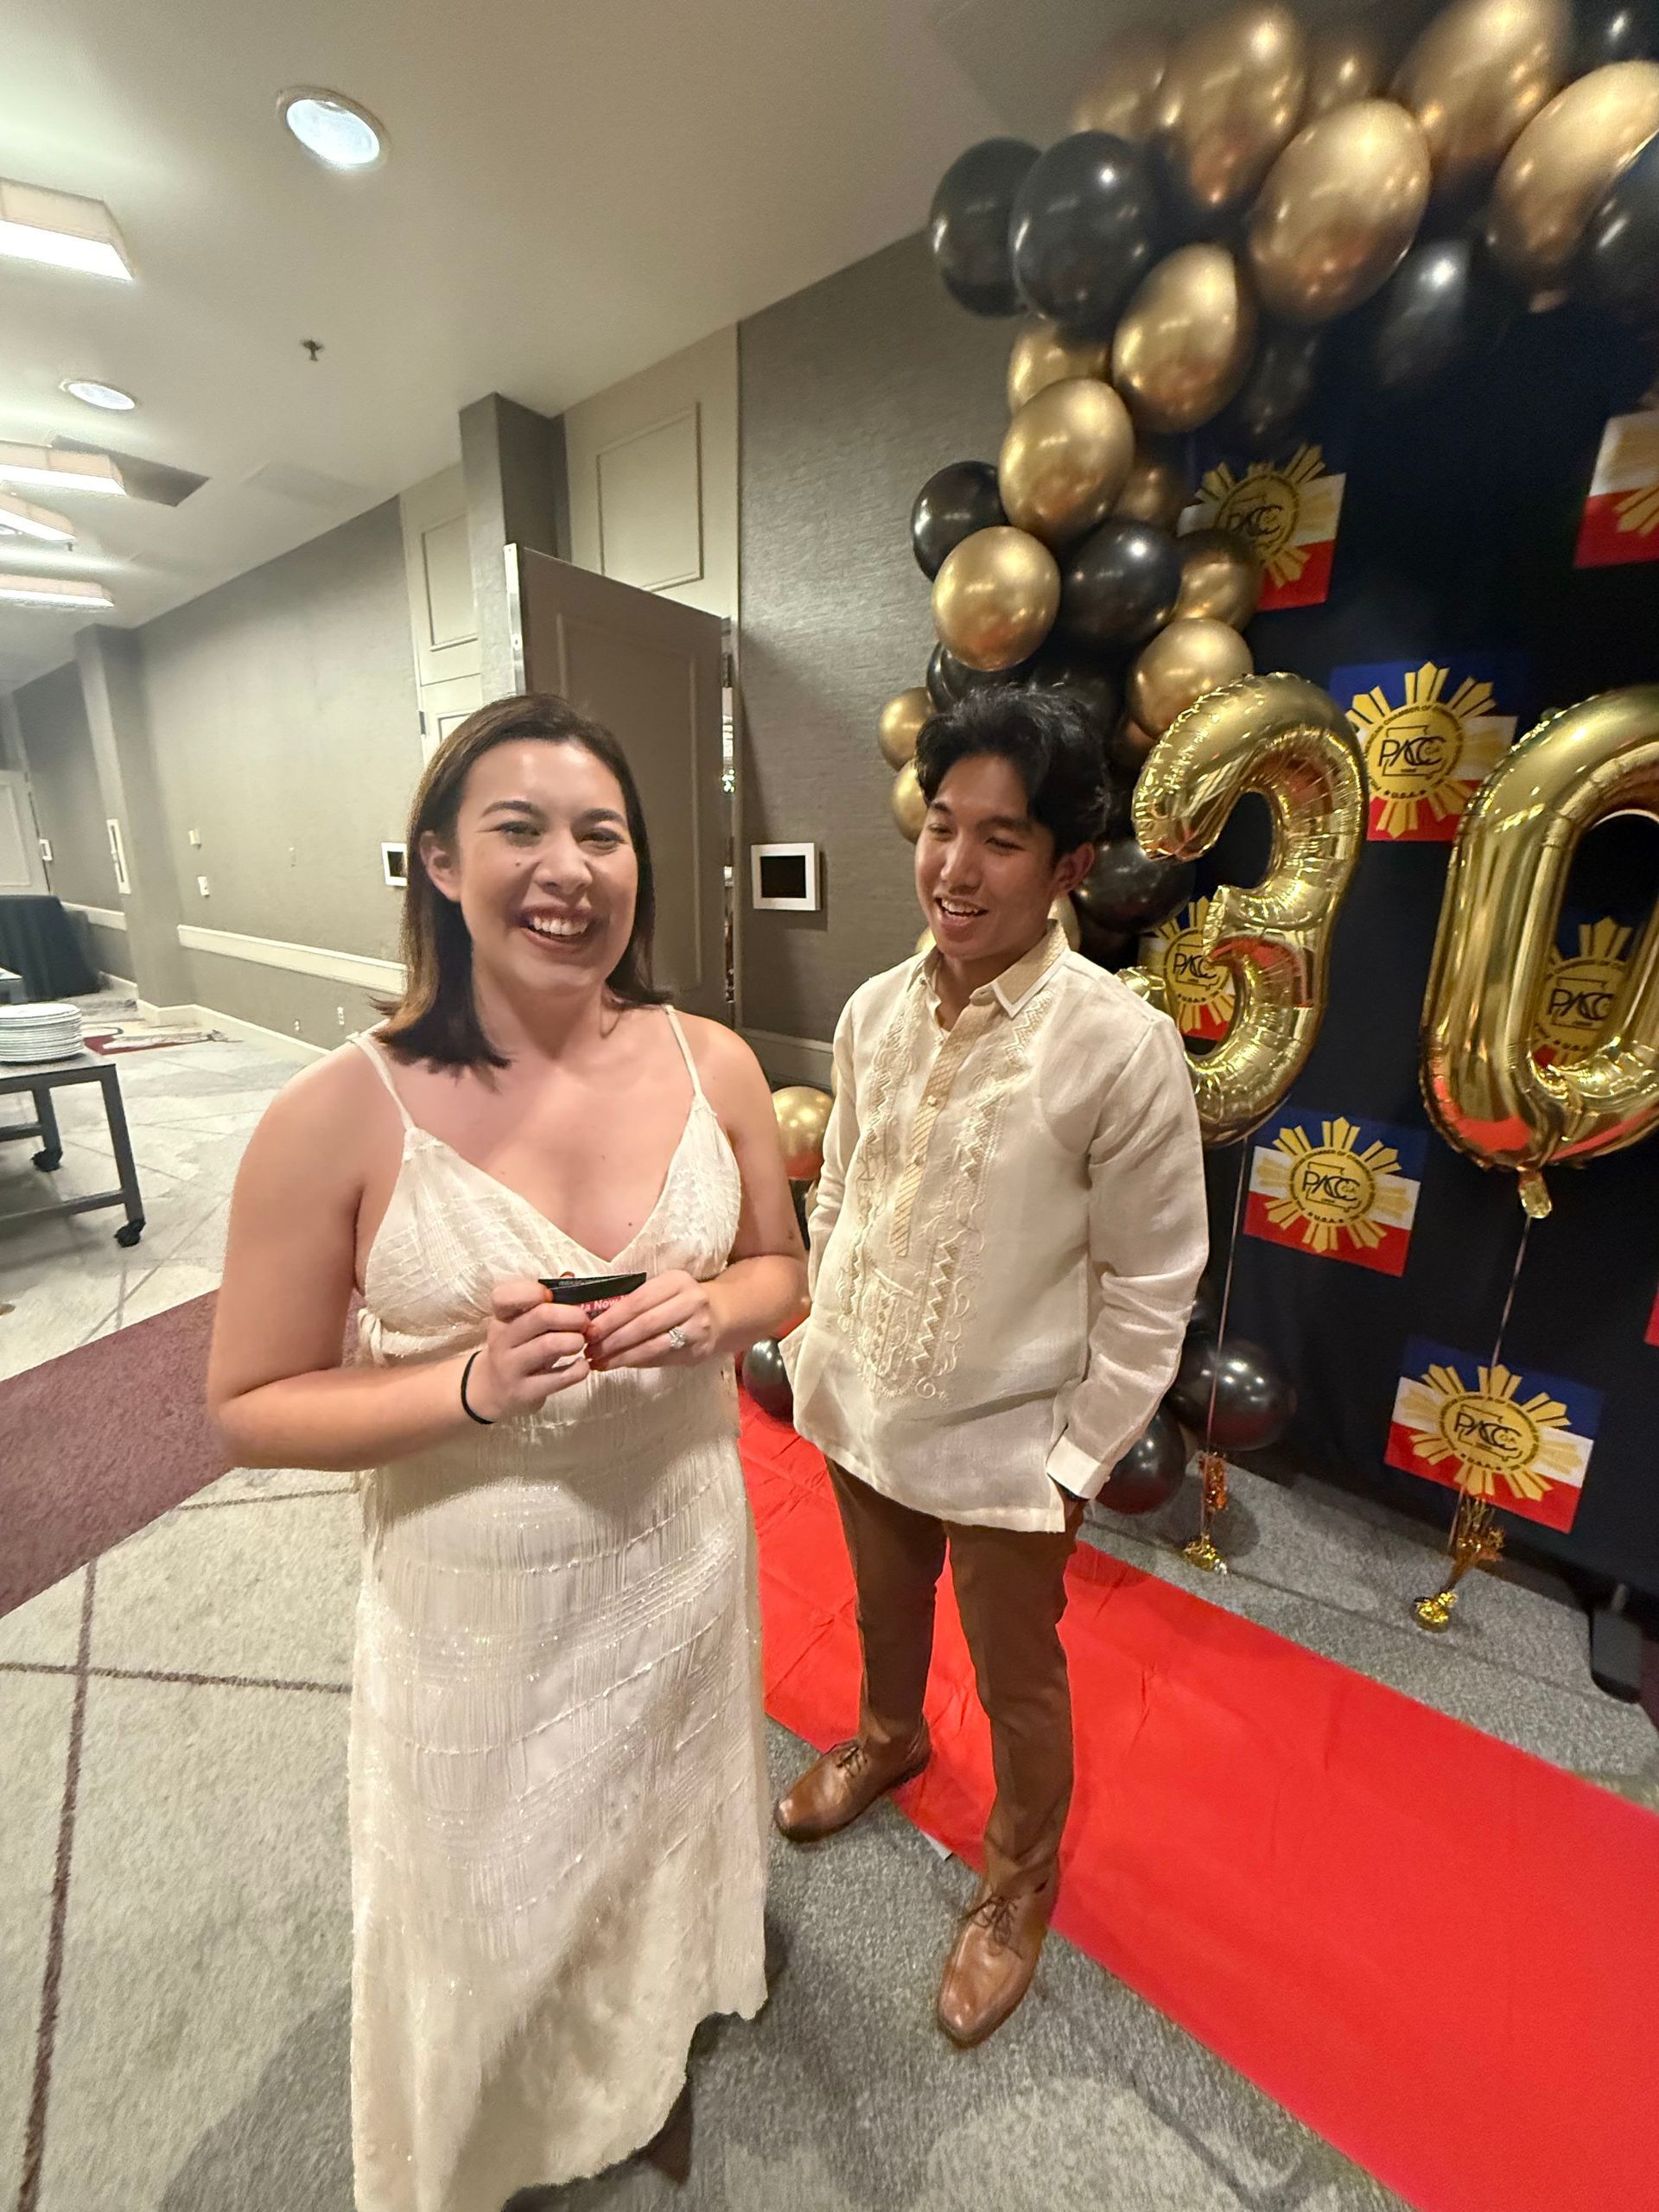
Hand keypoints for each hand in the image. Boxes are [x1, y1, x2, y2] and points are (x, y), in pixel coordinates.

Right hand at [466, 1279, 591, 1419]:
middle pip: (540, 1316)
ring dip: (575, 1340)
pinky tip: (582, 1366)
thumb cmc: (518, 1348)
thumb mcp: (524, 1323)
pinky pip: (558, 1378)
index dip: (531, 1290)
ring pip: (549, 1345)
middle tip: (585, 1321)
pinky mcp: (523, 1392)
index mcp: (501, 1317)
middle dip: (571, 1315)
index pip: (503, 1295)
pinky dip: (578, 1370)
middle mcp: (501, 1339)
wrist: (492, 1391)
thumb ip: (546, 1301)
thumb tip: (570, 1275)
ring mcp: (510, 1367)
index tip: (551, 1295)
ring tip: (582, 1342)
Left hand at [584, 1270, 721, 1370]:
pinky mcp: (699, 1351)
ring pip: (653, 1346)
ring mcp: (698, 1328)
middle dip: (613, 1340)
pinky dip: (637, 1363)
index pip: (638, 1301)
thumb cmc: (679, 1301)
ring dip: (622, 1357)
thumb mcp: (662, 1290)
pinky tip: (620, 1364)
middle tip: (590, 1351)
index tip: (589, 1331)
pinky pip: (662, 1359)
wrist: (720, 1315)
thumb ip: (635, 1301)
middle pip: (645, 1324)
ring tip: (600, 1362)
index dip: (611, 1318)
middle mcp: (692, 1302)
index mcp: (677, 1281)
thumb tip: (594, 1322)